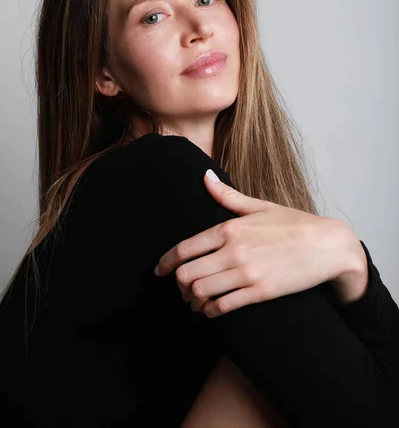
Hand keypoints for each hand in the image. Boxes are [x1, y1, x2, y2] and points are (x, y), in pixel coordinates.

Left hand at [154, 170, 367, 316]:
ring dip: (193, 300)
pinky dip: (211, 311)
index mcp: (229, 228)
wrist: (328, 245)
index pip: (185, 248)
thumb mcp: (259, 206)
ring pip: (200, 292)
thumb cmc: (293, 223)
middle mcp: (233, 250)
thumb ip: (227, 195)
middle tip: (182, 288)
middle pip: (186, 273)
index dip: (166, 262)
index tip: (160, 271)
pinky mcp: (260, 292)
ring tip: (196, 301)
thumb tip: (205, 176)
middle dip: (179, 284)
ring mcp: (246, 273)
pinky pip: (223, 306)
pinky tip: (213, 310)